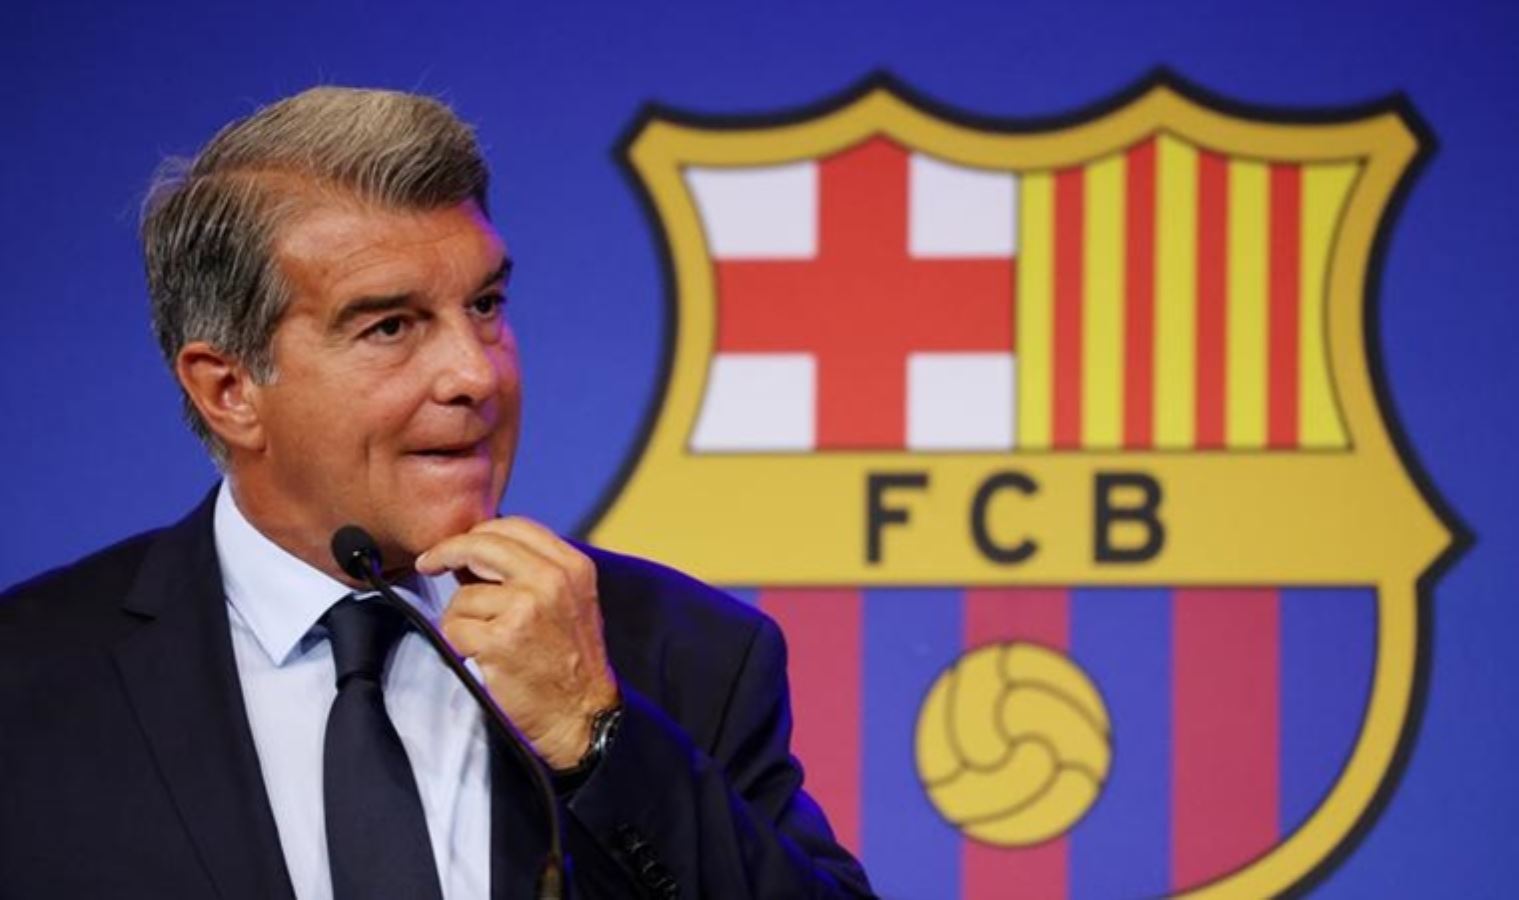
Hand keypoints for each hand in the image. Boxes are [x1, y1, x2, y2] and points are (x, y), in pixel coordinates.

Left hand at [415, 517, 618, 769]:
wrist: (582, 715)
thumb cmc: (571, 662)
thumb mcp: (571, 601)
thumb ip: (536, 570)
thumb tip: (476, 552)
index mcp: (572, 566)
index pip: (514, 526)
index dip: (478, 531)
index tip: (458, 544)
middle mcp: (552, 581)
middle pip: (482, 545)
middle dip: (447, 552)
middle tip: (428, 564)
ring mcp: (526, 608)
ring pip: (463, 595)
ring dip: (462, 619)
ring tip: (487, 640)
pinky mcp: (501, 639)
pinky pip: (454, 627)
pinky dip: (460, 644)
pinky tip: (482, 657)